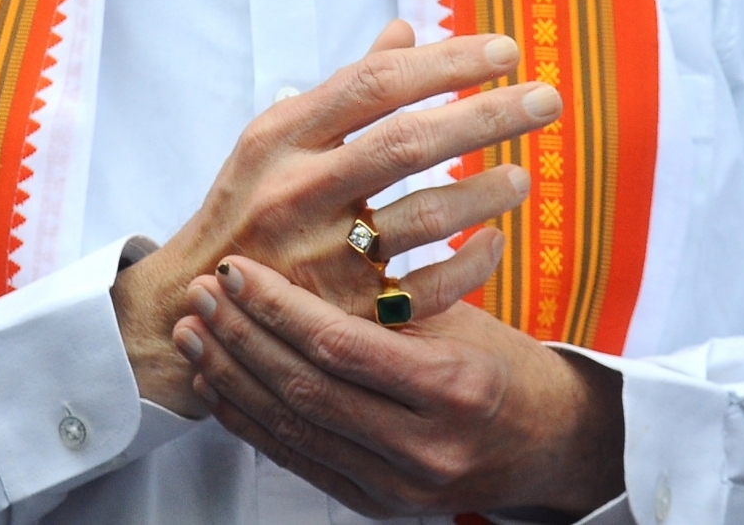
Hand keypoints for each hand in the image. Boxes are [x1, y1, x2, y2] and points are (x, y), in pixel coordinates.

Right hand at [112, 21, 561, 415]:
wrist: (193, 305)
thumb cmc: (250, 203)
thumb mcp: (276, 136)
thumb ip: (344, 87)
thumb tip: (405, 31)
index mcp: (285, 136)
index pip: (376, 84)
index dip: (444, 64)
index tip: (505, 52)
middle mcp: (300, 191)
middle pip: (408, 143)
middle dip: (486, 117)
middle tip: (548, 98)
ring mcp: (320, 258)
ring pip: (422, 220)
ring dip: (484, 194)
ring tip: (525, 175)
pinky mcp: (343, 317)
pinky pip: (425, 293)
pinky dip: (469, 266)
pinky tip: (496, 243)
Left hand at [174, 256, 624, 518]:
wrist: (550, 444)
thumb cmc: (505, 360)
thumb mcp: (462, 315)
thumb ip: (390, 299)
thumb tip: (304, 245)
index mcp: (451, 387)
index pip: (339, 344)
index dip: (277, 305)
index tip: (236, 268)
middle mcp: (423, 448)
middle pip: (306, 388)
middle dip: (242, 337)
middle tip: (200, 292)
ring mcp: (398, 487)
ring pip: (293, 428)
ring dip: (233, 377)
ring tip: (193, 332)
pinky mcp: (378, 506)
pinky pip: (300, 461)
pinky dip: (252, 423)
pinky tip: (218, 386)